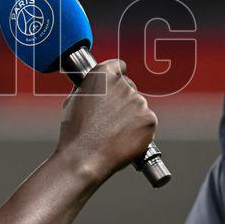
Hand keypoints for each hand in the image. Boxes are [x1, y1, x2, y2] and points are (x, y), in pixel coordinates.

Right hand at [56, 59, 156, 181]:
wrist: (84, 157)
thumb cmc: (75, 132)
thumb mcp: (74, 100)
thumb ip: (90, 88)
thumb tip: (96, 88)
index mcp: (103, 74)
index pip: (119, 66)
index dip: (117, 75)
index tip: (116, 86)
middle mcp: (123, 84)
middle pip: (129, 87)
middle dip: (123, 100)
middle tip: (112, 118)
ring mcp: (139, 101)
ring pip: (138, 106)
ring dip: (131, 116)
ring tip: (115, 133)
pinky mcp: (150, 119)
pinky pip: (147, 122)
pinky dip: (140, 130)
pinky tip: (125, 139)